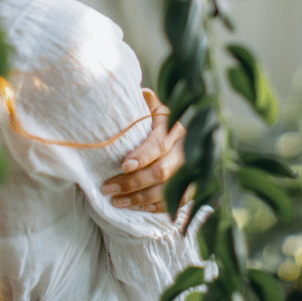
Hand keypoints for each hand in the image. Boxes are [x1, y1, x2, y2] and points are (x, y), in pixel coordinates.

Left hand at [100, 88, 185, 213]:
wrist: (193, 128)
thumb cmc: (161, 118)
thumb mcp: (155, 107)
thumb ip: (146, 104)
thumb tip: (140, 92)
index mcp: (175, 127)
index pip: (159, 144)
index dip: (142, 156)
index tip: (124, 165)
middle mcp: (186, 149)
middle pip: (161, 172)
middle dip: (132, 183)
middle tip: (107, 188)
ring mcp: (192, 169)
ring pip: (167, 190)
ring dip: (140, 199)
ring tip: (116, 201)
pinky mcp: (194, 185)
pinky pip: (177, 201)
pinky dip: (156, 207)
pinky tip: (137, 207)